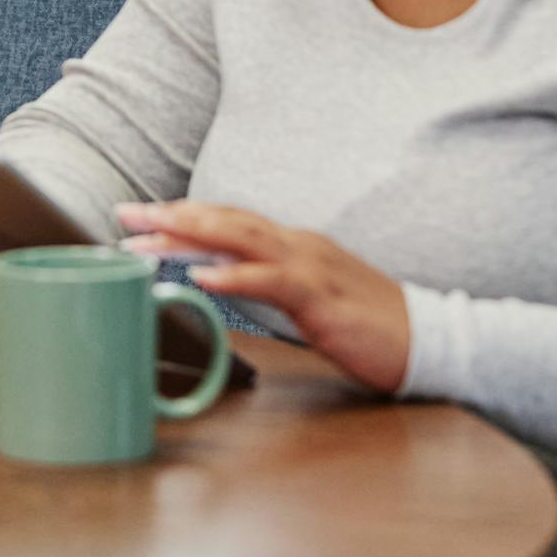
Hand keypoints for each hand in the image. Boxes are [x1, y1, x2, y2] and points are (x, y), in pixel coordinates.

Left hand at [116, 200, 410, 391]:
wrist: (432, 341)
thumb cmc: (369, 326)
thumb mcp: (308, 299)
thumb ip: (269, 285)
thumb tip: (221, 284)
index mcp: (294, 245)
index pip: (229, 221)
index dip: (183, 217)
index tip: (140, 219)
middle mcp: (298, 245)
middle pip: (225, 220)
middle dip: (171, 216)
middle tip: (124, 215)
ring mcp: (311, 266)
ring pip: (241, 239)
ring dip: (190, 234)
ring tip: (148, 235)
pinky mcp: (323, 297)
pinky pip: (271, 281)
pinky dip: (233, 276)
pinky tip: (201, 277)